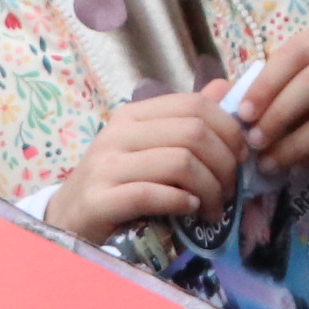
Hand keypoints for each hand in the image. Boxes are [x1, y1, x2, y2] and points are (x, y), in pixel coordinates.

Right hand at [48, 87, 249, 241]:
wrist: (67, 220)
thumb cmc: (115, 183)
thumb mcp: (149, 147)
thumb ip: (185, 120)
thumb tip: (225, 88)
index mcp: (134, 115)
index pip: (195, 105)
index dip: (229, 129)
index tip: (242, 157)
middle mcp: (118, 134)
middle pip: (193, 133)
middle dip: (224, 164)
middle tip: (230, 190)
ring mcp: (106, 166)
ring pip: (180, 163)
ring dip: (209, 189)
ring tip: (213, 209)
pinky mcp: (99, 200)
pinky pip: (153, 194)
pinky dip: (181, 202)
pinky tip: (189, 211)